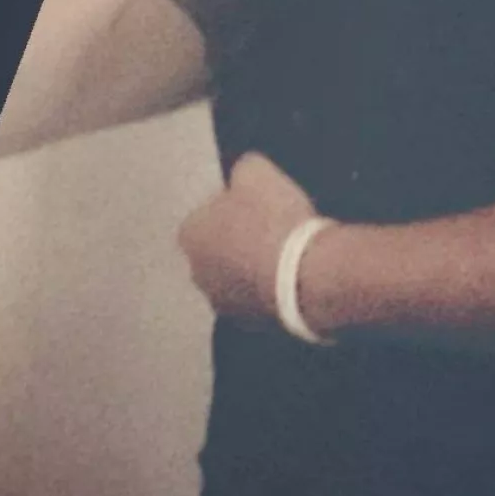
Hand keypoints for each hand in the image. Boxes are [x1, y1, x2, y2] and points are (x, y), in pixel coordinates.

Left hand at [178, 152, 318, 326]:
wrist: (306, 274)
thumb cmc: (275, 220)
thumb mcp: (257, 170)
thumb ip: (241, 170)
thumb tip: (244, 175)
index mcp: (189, 234)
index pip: (208, 213)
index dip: (235, 207)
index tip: (261, 205)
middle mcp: (197, 273)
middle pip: (219, 250)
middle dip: (241, 242)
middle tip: (275, 228)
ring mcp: (223, 304)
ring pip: (238, 278)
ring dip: (255, 269)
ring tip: (289, 255)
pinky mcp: (251, 325)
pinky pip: (260, 300)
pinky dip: (273, 291)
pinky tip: (296, 277)